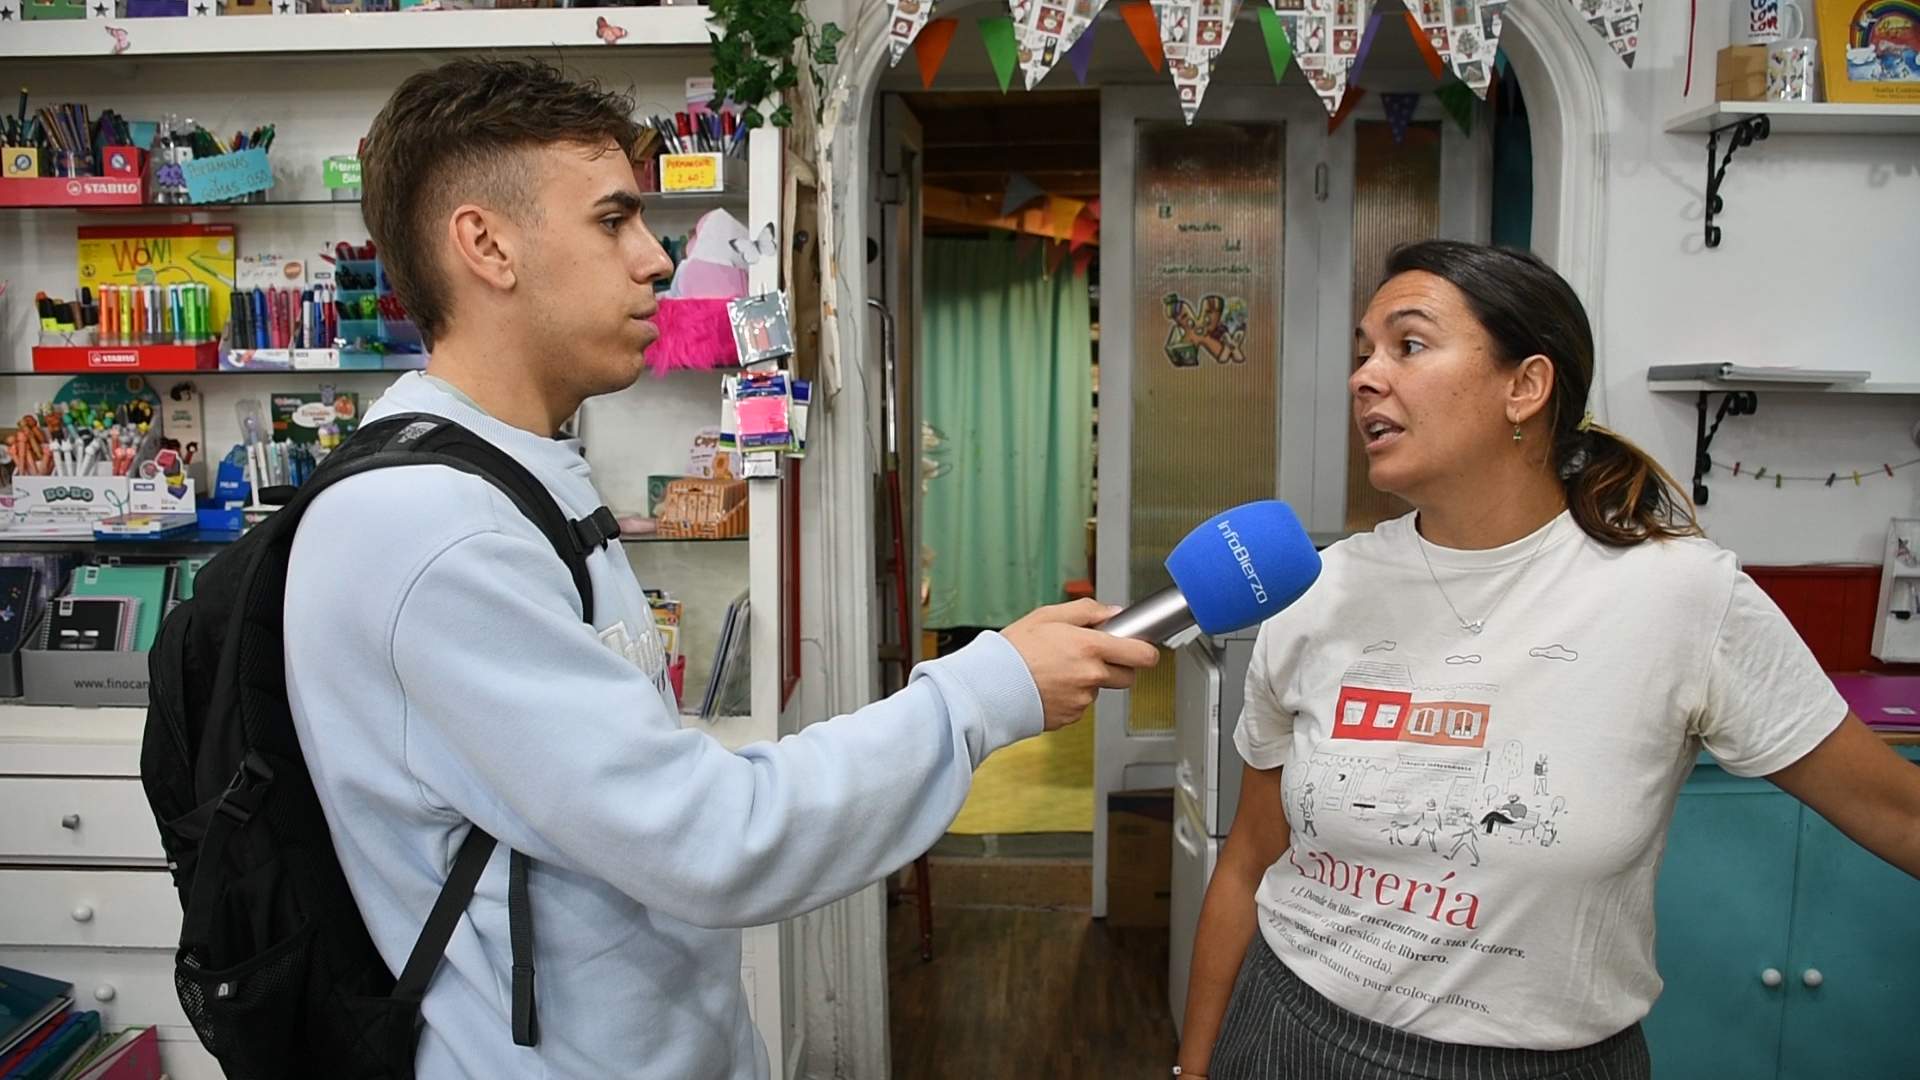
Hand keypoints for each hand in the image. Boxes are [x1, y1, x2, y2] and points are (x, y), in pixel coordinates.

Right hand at [1001, 599, 1159, 730]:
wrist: (990, 686)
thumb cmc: (1013, 650)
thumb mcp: (1048, 615)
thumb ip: (1087, 611)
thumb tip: (1113, 612)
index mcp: (1090, 647)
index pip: (1142, 654)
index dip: (1146, 651)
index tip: (1142, 648)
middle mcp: (1091, 675)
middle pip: (1128, 676)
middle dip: (1118, 666)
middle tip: (1094, 656)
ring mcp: (1082, 699)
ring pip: (1100, 690)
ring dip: (1089, 681)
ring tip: (1058, 670)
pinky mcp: (1071, 716)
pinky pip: (1081, 704)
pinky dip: (1071, 696)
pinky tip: (1051, 685)